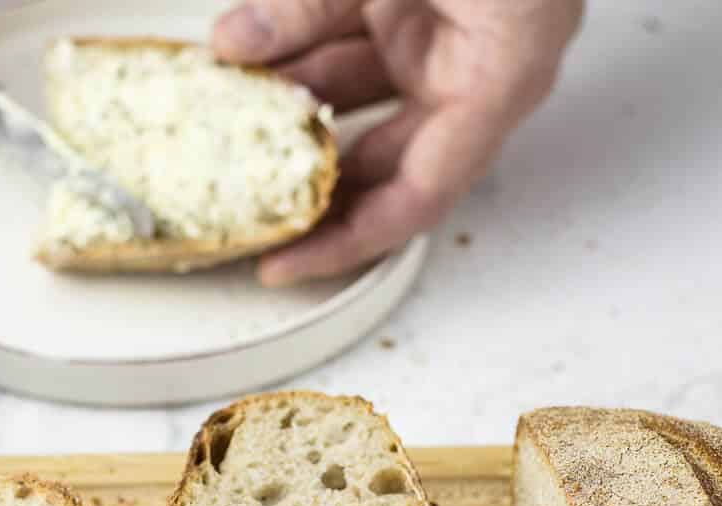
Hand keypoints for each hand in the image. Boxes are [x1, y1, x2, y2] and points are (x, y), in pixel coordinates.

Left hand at [212, 0, 581, 283]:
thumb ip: (313, 2)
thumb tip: (233, 47)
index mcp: (500, 76)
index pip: (416, 195)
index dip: (345, 240)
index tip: (281, 264)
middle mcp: (475, 65)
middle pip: (378, 156)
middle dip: (304, 174)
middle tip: (238, 201)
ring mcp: (444, 28)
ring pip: (351, 91)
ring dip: (286, 100)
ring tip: (222, 108)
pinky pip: (348, 34)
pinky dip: (296, 40)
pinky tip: (243, 47)